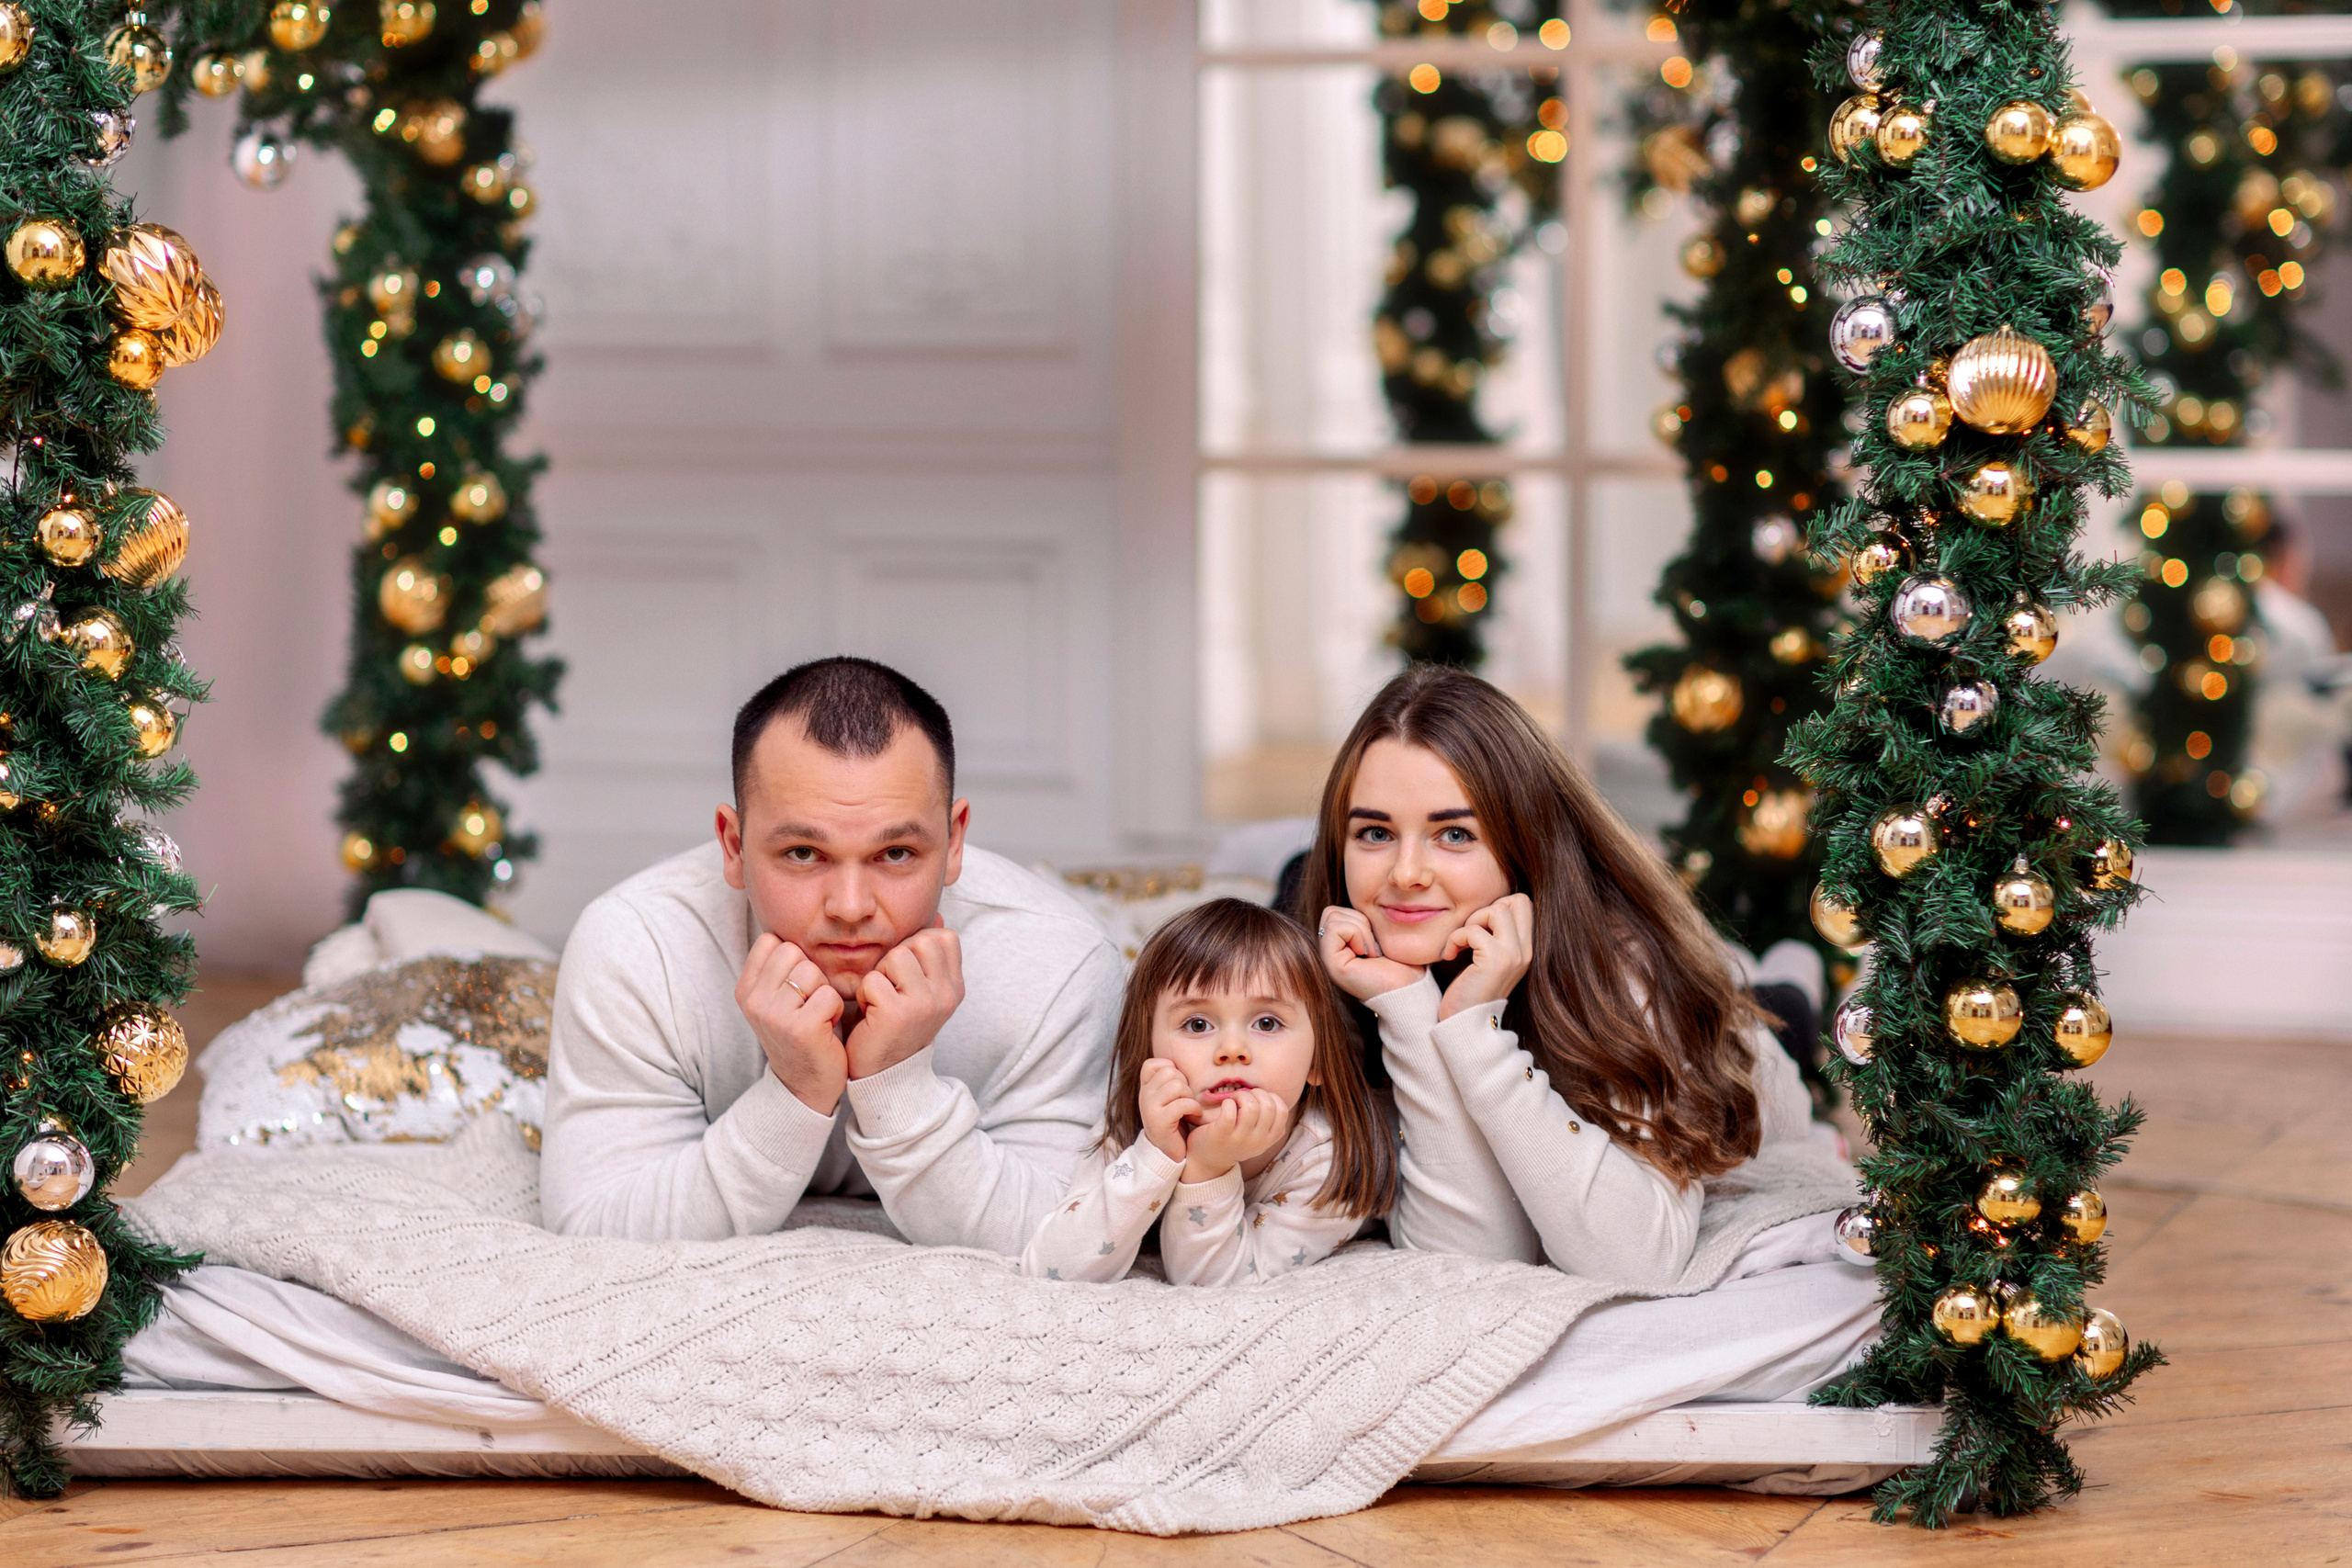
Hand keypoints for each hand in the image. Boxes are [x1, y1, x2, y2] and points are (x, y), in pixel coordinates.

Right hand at [737, 935, 846, 1113]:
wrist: (805, 1085)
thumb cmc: (800, 1033)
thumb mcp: (777, 998)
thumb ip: (777, 966)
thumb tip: (790, 918)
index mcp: (745, 989)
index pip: (772, 941)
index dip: (794, 959)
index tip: (794, 989)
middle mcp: (753, 1001)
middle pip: (794, 951)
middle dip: (810, 974)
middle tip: (808, 1005)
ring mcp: (773, 1015)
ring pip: (813, 971)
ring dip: (824, 992)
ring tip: (816, 1016)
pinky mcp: (800, 1028)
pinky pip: (829, 994)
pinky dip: (834, 1009)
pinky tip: (825, 1028)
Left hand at [845, 920, 964, 1078]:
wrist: (884, 1075)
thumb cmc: (894, 1025)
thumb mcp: (920, 989)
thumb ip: (929, 956)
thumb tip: (940, 915)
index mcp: (954, 986)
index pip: (944, 936)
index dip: (917, 945)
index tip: (906, 973)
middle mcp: (947, 995)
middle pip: (922, 940)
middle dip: (897, 956)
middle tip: (891, 986)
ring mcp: (926, 1005)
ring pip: (898, 955)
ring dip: (880, 973)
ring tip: (880, 997)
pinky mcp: (898, 1014)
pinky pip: (874, 980)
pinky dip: (865, 992)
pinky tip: (870, 1012)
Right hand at [1138, 1057, 1200, 1164]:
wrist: (1169, 1153)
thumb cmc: (1174, 1122)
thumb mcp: (1168, 1099)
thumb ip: (1168, 1082)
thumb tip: (1177, 1064)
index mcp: (1145, 1088)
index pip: (1152, 1064)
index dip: (1169, 1069)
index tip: (1177, 1086)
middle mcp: (1144, 1096)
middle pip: (1169, 1073)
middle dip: (1184, 1084)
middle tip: (1187, 1099)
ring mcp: (1149, 1108)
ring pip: (1176, 1086)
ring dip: (1190, 1096)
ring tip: (1191, 1107)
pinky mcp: (1159, 1121)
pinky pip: (1182, 1103)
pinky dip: (1194, 1108)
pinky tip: (1194, 1115)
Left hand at [1181, 1088, 1287, 1184]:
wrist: (1210, 1160)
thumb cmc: (1236, 1139)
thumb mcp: (1257, 1136)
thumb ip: (1267, 1121)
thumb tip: (1269, 1096)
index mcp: (1269, 1139)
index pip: (1282, 1111)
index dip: (1271, 1097)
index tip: (1259, 1099)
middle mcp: (1258, 1141)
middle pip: (1268, 1106)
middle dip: (1256, 1093)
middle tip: (1244, 1097)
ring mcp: (1240, 1139)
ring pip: (1251, 1107)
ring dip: (1241, 1096)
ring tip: (1234, 1100)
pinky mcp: (1222, 1135)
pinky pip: (1229, 1112)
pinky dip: (1227, 1103)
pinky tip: (1225, 1106)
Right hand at [1318, 905, 1422, 1001]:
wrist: (1409, 989)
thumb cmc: (1402, 965)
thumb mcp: (1381, 933)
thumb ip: (1366, 920)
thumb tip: (1363, 898)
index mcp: (1339, 945)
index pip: (1335, 911)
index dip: (1360, 919)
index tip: (1376, 943)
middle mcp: (1330, 953)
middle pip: (1331, 911)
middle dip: (1359, 921)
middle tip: (1374, 947)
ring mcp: (1328, 959)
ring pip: (1333, 917)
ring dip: (1361, 930)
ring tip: (1372, 953)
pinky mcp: (1331, 965)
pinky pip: (1336, 928)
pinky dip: (1358, 935)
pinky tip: (1368, 955)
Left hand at [1437, 893, 1533, 1020]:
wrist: (1466, 1026)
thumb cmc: (1470, 992)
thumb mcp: (1488, 960)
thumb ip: (1495, 936)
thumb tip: (1487, 907)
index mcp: (1526, 949)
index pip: (1523, 903)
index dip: (1497, 906)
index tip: (1478, 928)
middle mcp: (1525, 951)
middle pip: (1517, 900)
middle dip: (1487, 908)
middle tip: (1471, 932)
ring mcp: (1513, 955)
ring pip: (1497, 910)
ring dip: (1471, 922)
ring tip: (1461, 944)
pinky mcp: (1495, 961)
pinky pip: (1473, 930)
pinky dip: (1455, 938)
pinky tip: (1450, 956)